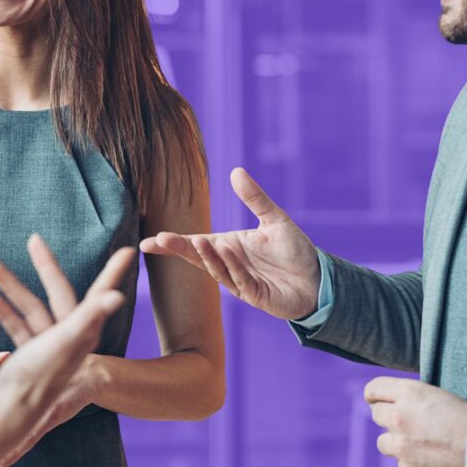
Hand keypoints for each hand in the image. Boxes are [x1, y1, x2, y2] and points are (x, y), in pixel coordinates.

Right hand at [0, 236, 132, 464]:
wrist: (16, 411)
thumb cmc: (43, 374)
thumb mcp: (68, 340)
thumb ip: (90, 315)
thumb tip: (117, 294)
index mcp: (83, 328)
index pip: (101, 292)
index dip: (113, 271)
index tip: (129, 250)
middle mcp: (69, 334)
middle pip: (58, 290)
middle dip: (45, 265)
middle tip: (34, 238)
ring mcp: (48, 345)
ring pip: (30, 306)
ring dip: (11, 285)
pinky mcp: (30, 356)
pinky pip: (17, 327)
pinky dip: (4, 311)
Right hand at [138, 167, 321, 319]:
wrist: (318, 279)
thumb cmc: (294, 250)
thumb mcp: (274, 220)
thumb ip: (255, 198)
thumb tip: (235, 171)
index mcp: (228, 247)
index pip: (194, 244)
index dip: (172, 244)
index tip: (148, 242)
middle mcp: (228, 265)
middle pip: (198, 257)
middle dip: (180, 250)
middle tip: (162, 240)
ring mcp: (239, 282)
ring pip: (217, 270)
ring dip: (207, 256)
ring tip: (199, 240)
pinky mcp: (254, 296)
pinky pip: (239, 280)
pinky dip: (232, 266)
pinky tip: (227, 251)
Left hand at [365, 377, 466, 466]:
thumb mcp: (440, 397)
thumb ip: (413, 400)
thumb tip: (395, 403)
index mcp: (409, 393)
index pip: (373, 389)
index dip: (375, 396)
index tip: (376, 401)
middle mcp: (399, 417)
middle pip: (377, 415)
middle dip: (389, 419)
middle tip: (409, 425)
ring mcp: (401, 445)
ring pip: (384, 443)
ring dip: (398, 444)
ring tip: (423, 446)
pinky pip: (402, 465)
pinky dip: (413, 464)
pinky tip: (434, 463)